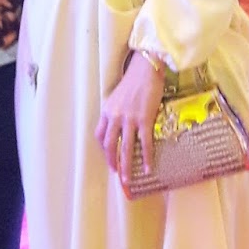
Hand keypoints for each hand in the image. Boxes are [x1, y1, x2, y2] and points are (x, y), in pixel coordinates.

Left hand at [96, 51, 165, 183]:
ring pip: (125, 148)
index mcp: (107, 111)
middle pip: (109, 145)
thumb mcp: (117, 97)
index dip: (103, 149)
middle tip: (117, 174)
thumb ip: (115, 112)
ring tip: (128, 180)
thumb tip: (119, 125)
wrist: (146, 69)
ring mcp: (129, 119)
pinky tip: (148, 168)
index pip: (99, 135)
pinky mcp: (144, 120)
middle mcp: (115, 117)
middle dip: (112, 162)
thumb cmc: (134, 81)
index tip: (109, 158)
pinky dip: (146, 158)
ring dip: (126, 166)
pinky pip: (144, 143)